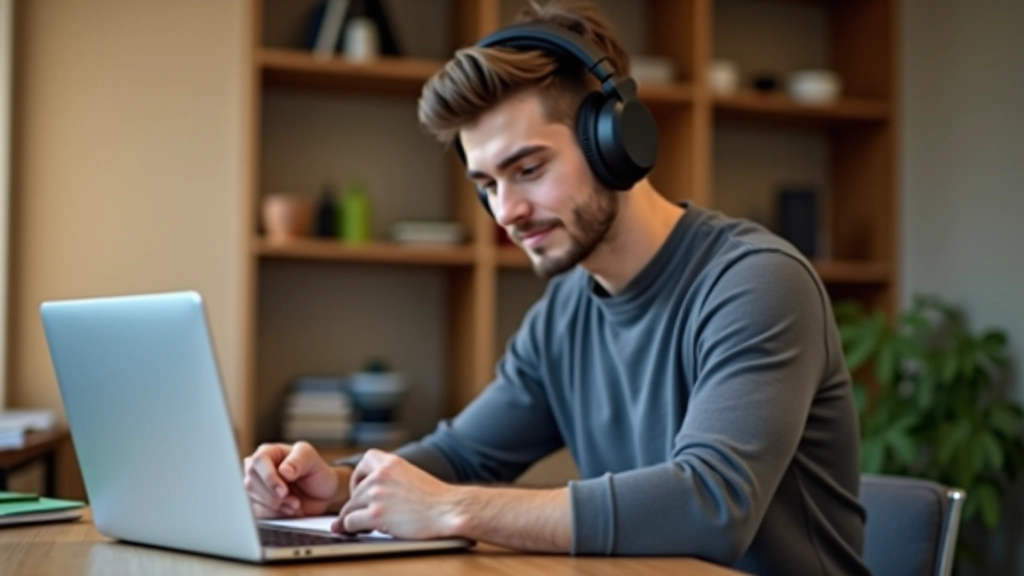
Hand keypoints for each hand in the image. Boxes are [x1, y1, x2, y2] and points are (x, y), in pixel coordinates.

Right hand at [243, 441, 349, 518]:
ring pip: (253, 499)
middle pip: (251, 482)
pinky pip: (257, 513)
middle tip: (295, 501)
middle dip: (274, 496)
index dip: (269, 477)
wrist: (321, 494)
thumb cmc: (316, 473)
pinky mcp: (256, 504)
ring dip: (276, 506)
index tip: (283, 491)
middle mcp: (257, 469)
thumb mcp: (312, 460)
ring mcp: (255, 487)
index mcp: (268, 452)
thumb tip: (283, 470)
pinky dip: (274, 514)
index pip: (258, 461)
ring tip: (295, 504)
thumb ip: (299, 460)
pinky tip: (288, 510)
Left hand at [333, 449, 464, 539]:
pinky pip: (350, 521)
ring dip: (356, 516)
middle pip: (355, 490)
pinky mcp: (375, 514)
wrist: (449, 511)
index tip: (366, 488)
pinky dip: (353, 528)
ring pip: (350, 507)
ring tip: (368, 524)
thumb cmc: (436, 499)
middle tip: (369, 513)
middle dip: (360, 503)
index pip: (365, 461)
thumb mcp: (413, 476)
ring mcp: (377, 494)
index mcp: (392, 463)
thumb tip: (375, 492)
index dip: (361, 476)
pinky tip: (364, 530)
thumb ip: (393, 478)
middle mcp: (381, 475)